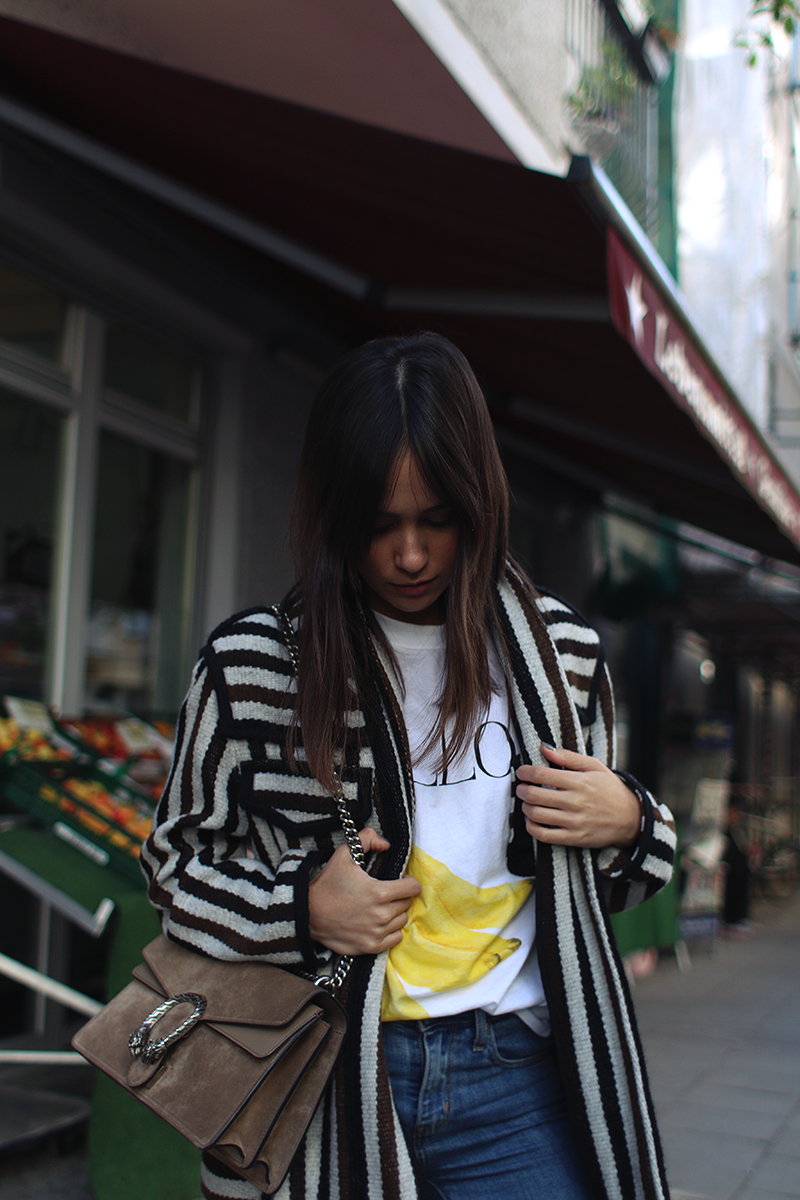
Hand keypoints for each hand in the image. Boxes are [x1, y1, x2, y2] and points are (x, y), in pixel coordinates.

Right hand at [308, 827, 420, 955]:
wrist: (307, 913)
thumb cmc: (327, 884)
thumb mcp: (344, 855)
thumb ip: (367, 839)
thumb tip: (386, 844)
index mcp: (379, 893)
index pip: (412, 888)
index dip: (409, 882)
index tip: (401, 881)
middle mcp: (381, 915)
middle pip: (406, 904)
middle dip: (400, 896)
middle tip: (387, 893)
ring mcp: (376, 933)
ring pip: (401, 921)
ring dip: (395, 913)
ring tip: (382, 908)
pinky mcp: (370, 947)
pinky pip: (395, 939)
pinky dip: (391, 931)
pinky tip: (379, 923)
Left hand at [516, 745, 640, 849]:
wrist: (631, 818)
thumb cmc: (610, 790)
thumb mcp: (594, 766)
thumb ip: (567, 756)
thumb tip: (543, 748)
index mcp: (579, 782)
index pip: (541, 774)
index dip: (525, 772)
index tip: (521, 773)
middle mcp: (575, 802)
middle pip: (534, 795)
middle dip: (521, 790)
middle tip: (521, 788)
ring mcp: (574, 821)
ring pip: (536, 815)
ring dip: (525, 807)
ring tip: (528, 803)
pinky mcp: (574, 838)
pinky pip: (544, 835)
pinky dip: (532, 827)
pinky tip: (533, 820)